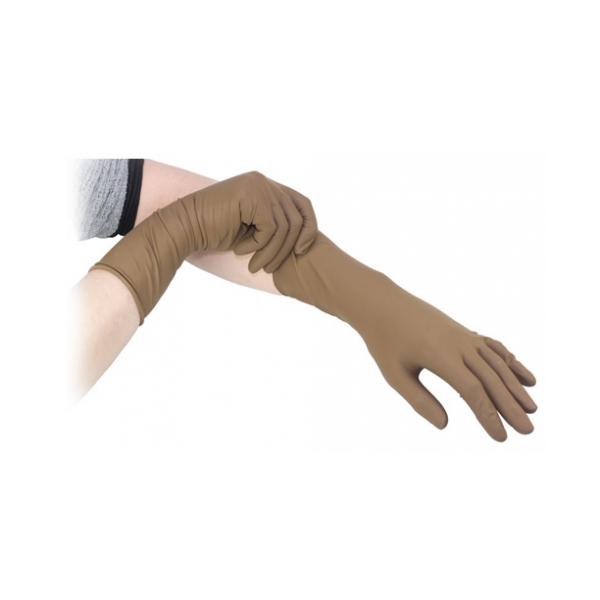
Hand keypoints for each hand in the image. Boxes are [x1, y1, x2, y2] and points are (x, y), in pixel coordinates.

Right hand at [189, 171, 317, 272]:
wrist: (185, 228)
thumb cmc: (214, 232)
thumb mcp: (252, 228)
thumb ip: (274, 224)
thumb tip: (303, 240)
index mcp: (266, 185)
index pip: (302, 204)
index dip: (309, 227)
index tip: (302, 250)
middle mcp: (264, 181)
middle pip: (296, 218)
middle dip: (287, 249)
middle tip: (268, 268)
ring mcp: (258, 185)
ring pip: (284, 227)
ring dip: (271, 253)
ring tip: (255, 266)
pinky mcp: (250, 196)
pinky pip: (270, 229)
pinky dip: (258, 246)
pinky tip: (240, 251)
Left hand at [362, 278, 536, 440]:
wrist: (381, 303)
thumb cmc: (384, 341)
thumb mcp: (394, 374)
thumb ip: (419, 400)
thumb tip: (445, 425)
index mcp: (439, 355)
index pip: (472, 390)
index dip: (488, 415)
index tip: (501, 437)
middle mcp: (457, 344)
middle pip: (491, 379)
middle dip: (511, 407)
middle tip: (528, 430)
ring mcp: (463, 335)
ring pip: (496, 363)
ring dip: (515, 386)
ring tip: (532, 408)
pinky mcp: (463, 331)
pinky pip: (493, 347)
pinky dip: (510, 362)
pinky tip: (524, 376)